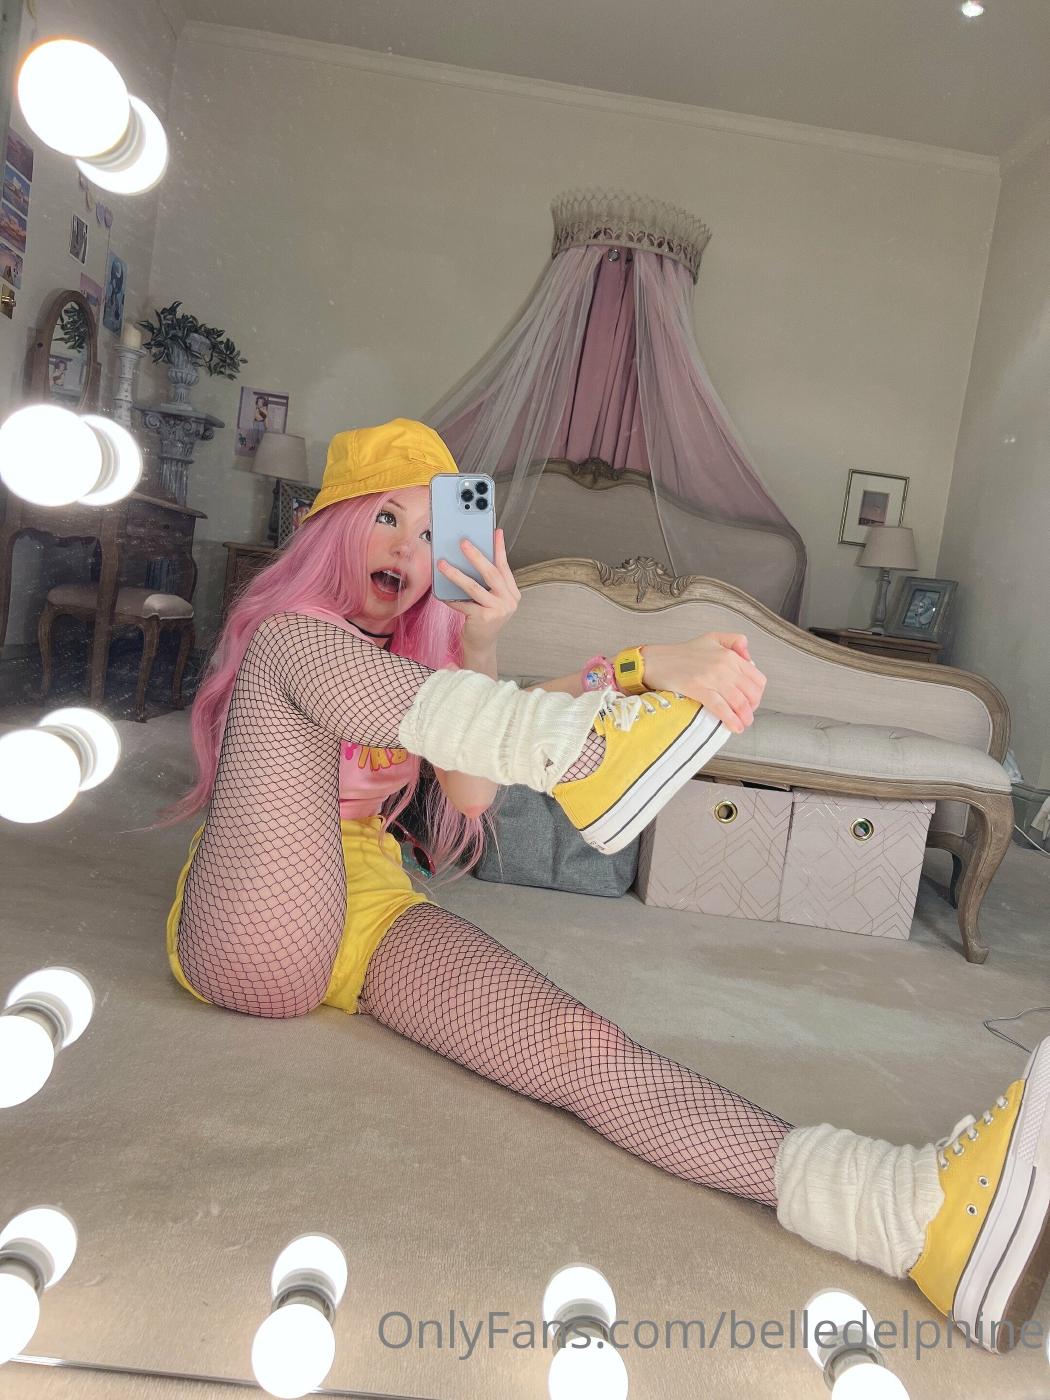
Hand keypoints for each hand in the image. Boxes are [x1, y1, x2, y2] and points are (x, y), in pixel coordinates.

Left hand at [436, 528, 520, 652]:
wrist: (481, 645)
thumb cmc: (483, 619)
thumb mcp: (490, 599)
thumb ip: (487, 582)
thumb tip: (472, 557)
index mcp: (512, 593)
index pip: (504, 566)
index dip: (499, 548)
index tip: (495, 532)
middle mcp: (508, 601)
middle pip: (491, 573)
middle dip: (476, 556)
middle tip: (463, 543)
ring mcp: (498, 610)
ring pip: (474, 587)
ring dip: (456, 574)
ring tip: (442, 564)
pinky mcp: (484, 618)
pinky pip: (463, 603)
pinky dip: (450, 597)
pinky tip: (441, 592)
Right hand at [642, 633, 765, 733]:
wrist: (658, 661)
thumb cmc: (683, 653)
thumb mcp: (713, 638)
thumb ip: (735, 641)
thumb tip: (750, 658)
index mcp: (730, 655)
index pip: (757, 679)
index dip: (757, 694)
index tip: (752, 702)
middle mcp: (724, 665)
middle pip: (750, 693)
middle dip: (752, 708)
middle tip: (746, 715)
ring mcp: (712, 678)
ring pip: (739, 702)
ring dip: (744, 717)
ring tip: (743, 724)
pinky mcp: (699, 689)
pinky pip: (721, 708)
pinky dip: (731, 720)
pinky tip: (734, 727)